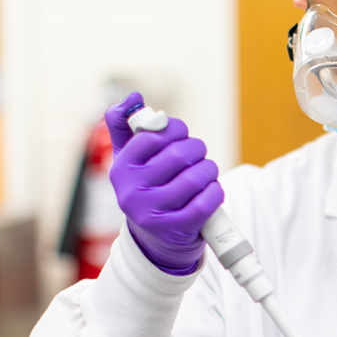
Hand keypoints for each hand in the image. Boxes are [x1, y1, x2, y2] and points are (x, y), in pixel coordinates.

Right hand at [105, 92, 223, 274]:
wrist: (156, 239)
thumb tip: (132, 96)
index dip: (176, 130)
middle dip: (196, 149)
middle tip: (198, 154)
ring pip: (196, 177)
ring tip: (206, 173)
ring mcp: (152, 213)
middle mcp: (131, 192)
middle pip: (179, 154)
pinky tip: (212, 190)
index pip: (154, 135)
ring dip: (209, 170)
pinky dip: (215, 192)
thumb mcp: (130, 160)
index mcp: (120, 169)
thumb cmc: (147, 189)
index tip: (182, 136)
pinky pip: (206, 202)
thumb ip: (125, 125)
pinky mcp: (175, 229)